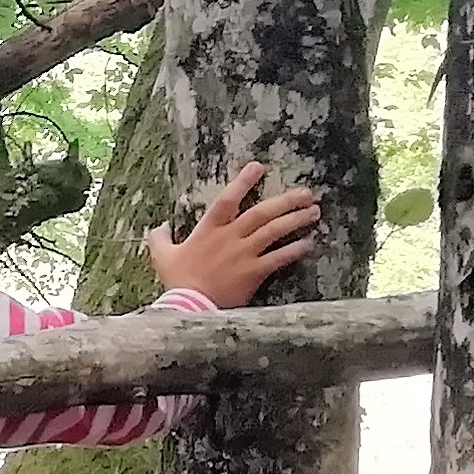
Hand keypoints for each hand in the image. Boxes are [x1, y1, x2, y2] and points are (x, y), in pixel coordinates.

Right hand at [145, 162, 321, 309]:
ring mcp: (244, 254)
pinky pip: (280, 257)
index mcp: (209, 229)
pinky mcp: (255, 272)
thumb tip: (159, 226)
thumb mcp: (161, 255)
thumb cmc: (177, 280)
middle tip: (306, 192)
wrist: (190, 306)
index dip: (243, 181)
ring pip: (275, 231)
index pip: (228, 198)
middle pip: (262, 212)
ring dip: (296, 220)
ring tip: (314, 212)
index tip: (258, 167)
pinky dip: (296, 249)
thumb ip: (159, 238)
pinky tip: (309, 243)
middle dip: (285, 200)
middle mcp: (230, 237)